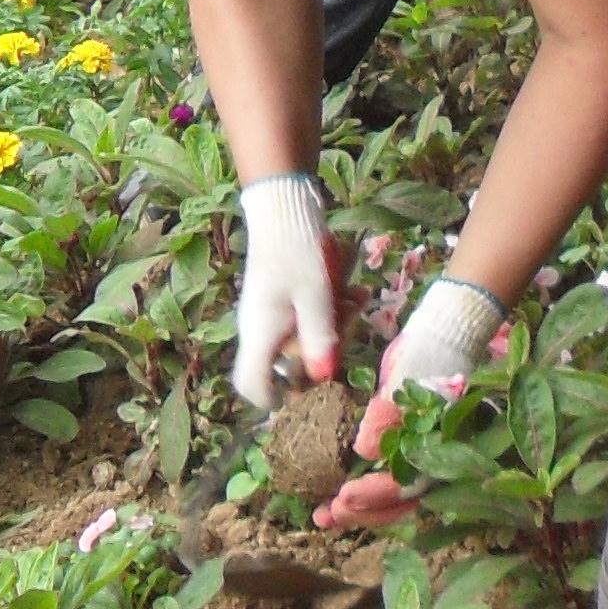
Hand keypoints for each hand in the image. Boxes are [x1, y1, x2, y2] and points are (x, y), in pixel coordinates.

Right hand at [230, 174, 340, 408]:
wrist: (286, 211)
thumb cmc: (299, 253)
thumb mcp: (317, 296)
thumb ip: (320, 336)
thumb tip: (324, 376)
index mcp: (260, 335)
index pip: (251, 384)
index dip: (274, 397)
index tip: (305, 390)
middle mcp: (259, 329)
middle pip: (287, 363)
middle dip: (324, 351)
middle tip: (349, 324)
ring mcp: (270, 314)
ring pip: (303, 338)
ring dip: (334, 326)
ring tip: (356, 300)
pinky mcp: (283, 300)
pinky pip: (307, 317)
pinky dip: (331, 309)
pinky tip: (355, 291)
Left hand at [319, 276, 502, 534]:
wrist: (440, 338)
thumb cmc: (428, 355)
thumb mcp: (407, 378)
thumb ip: (388, 412)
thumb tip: (364, 452)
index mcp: (444, 442)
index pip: (414, 482)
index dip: (378, 494)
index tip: (345, 494)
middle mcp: (438, 457)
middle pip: (404, 502)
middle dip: (363, 511)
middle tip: (328, 512)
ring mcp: (422, 458)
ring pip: (394, 501)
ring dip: (358, 511)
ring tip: (322, 516)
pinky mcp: (405, 455)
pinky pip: (384, 485)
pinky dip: (359, 498)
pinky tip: (332, 504)